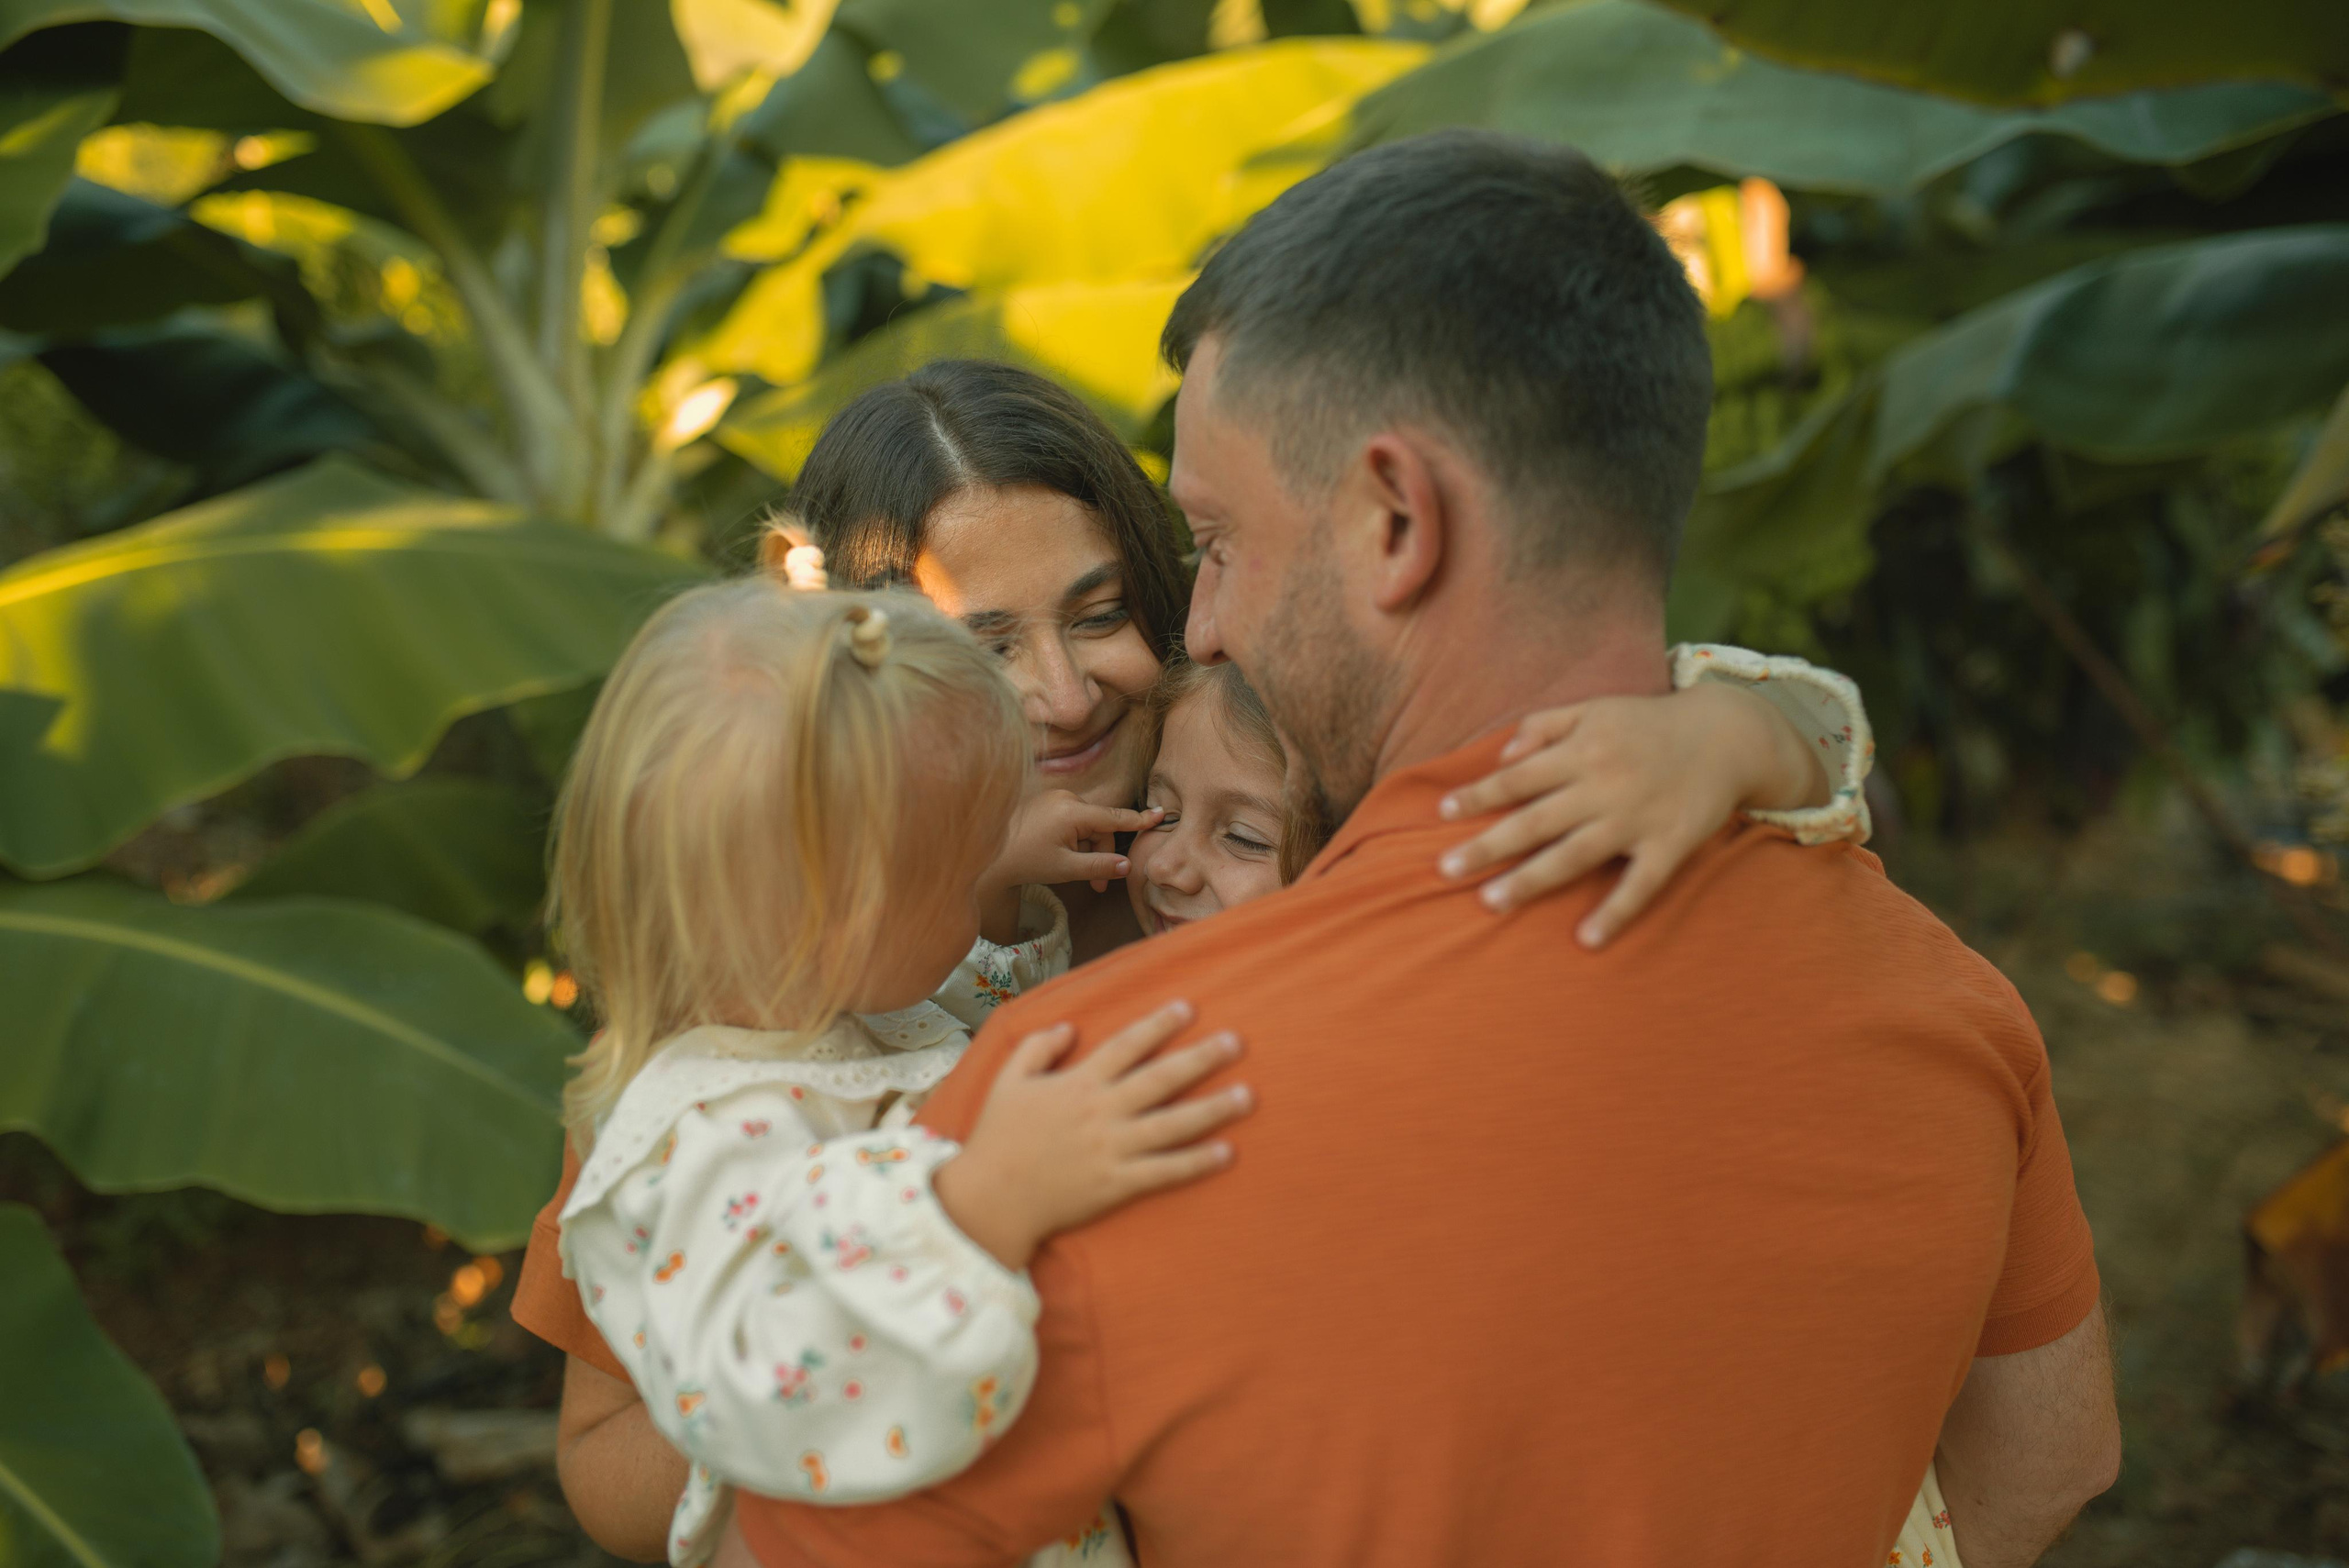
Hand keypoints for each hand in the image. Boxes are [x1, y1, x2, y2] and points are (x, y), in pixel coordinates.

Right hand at [934, 1000, 1249, 1269]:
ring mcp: (1112, 1149)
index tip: (1189, 1008)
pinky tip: (1227, 1152)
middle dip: (1201, 1058)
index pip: (1127, 1045)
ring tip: (1247, 1096)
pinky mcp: (1116, 1184)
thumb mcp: (1008, 1081)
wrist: (990, 1199)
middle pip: (1161, 1078)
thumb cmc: (997, 1138)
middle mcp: (1101, 1111)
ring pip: (1172, 1124)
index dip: (1159, 1025)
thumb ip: (1038, 1048)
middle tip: (1237, 1042)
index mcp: (1078, 1083)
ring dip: (1213, 1109)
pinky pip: (1164, 1172)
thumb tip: (1068, 1027)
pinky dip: (1196, 1162)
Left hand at [984, 788, 1161, 898]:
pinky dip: (1074, 840)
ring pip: (1087, 825)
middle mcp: (1066, 797)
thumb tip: (1127, 866)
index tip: (1162, 814)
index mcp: (1073, 811)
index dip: (1140, 820)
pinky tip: (1061, 857)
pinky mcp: (1047, 803)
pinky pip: (1072, 820)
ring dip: (1087, 850)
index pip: (1115, 816)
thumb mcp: (1066, 869)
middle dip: (1101, 854)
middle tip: (1097, 886)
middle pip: (1101, 826)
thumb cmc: (1025, 861)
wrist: (987, 856)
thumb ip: (1099, 866)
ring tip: (1074, 874)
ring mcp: (1055, 798)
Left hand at [1433, 682, 1826, 946]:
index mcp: (1582, 750)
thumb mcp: (1595, 708)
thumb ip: (1544, 726)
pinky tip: (1587, 940)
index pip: (1518, 776)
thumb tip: (1500, 757)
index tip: (1443, 814)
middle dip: (1488, 845)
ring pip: (1575, 855)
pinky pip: (1640, 884)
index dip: (1479, 795)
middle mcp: (1604, 785)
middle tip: (1445, 870)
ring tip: (1490, 903)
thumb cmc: (1648, 724)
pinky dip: (1615, 912)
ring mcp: (1636, 818)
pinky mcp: (1670, 844)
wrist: (1727, 734)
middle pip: (1535, 820)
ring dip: (1531, 880)